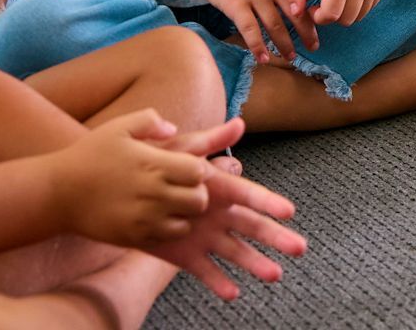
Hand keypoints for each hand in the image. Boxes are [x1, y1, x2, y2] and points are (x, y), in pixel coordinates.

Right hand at [47, 110, 214, 248]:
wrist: (57, 193)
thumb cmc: (89, 155)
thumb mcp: (118, 127)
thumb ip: (149, 121)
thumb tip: (173, 129)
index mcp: (154, 164)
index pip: (199, 171)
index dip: (198, 169)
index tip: (186, 168)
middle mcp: (152, 193)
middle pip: (199, 200)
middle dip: (197, 193)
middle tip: (183, 189)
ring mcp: (143, 219)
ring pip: (187, 222)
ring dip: (185, 214)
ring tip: (171, 204)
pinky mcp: (133, 237)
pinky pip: (167, 238)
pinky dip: (169, 229)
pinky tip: (156, 218)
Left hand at [145, 118, 306, 299]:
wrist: (116, 192)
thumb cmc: (153, 165)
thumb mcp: (181, 151)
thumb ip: (209, 140)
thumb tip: (239, 123)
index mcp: (220, 189)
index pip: (250, 196)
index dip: (269, 203)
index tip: (289, 211)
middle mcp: (218, 214)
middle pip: (252, 227)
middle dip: (276, 237)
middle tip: (300, 248)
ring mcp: (204, 236)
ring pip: (235, 252)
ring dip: (256, 263)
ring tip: (275, 275)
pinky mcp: (185, 256)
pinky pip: (204, 270)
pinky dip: (218, 282)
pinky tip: (232, 293)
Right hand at [200, 0, 320, 59]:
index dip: (313, 15)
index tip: (320, 29)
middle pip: (295, 14)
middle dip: (306, 33)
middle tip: (314, 47)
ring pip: (275, 25)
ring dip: (284, 44)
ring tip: (290, 57)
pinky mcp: (236, 5)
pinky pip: (250, 30)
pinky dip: (258, 46)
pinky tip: (264, 58)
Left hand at [284, 0, 386, 28]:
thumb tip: (297, 14)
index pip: (332, 14)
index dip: (318, 17)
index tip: (311, 7)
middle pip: (347, 19)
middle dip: (331, 16)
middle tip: (321, 2)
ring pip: (359, 16)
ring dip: (344, 12)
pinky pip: (368, 7)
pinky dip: (356, 5)